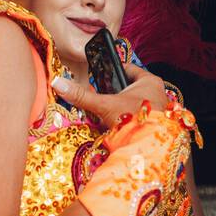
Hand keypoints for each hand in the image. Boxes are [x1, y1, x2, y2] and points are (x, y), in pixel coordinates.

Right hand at [52, 62, 168, 126]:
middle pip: (129, 86)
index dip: (111, 70)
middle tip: (98, 94)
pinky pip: (136, 115)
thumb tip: (58, 83)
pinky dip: (125, 117)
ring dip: (119, 105)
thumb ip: (83, 96)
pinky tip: (114, 123)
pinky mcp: (154, 123)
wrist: (148, 147)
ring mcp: (157, 109)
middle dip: (114, 91)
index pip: (127, 68)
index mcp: (150, 81)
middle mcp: (156, 92)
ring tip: (104, 109)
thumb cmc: (133, 119)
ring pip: (132, 101)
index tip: (98, 73)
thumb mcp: (105, 105)